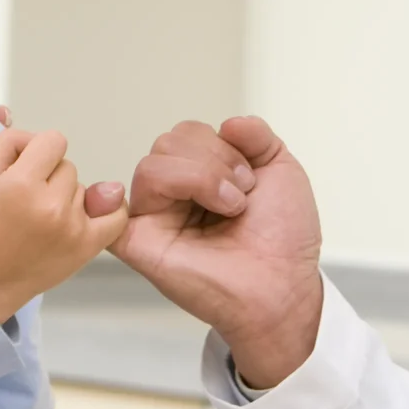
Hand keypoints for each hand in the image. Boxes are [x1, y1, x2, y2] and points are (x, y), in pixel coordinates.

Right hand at [0, 128, 127, 324]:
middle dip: (50, 177)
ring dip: (68, 197)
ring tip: (45, 218)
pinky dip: (110, 210)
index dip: (40, 151)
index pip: (53, 140)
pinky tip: (94, 213)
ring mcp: (73, 225)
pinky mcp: (88, 245)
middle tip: (32, 201)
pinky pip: (117, 215)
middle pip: (68, 166)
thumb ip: (10, 143)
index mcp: (22, 183)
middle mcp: (51, 203)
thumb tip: (40, 138)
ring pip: (84, 189)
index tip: (29, 169)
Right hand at [113, 116, 323, 389]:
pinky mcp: (139, 242)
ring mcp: (156, 217)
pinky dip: (156, 192)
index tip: (252, 180)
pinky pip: (124, 203)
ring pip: (153, 163)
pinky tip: (190, 208)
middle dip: (214, 159)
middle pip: (168, 141)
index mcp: (201, 177)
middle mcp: (174, 195)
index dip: (223, 145)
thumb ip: (256, 135)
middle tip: (241, 196)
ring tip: (229, 208)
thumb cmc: (283, 240)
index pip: (188, 133)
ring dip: (201, 177)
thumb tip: (227, 122)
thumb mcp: (282, 170)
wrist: (284, 286)